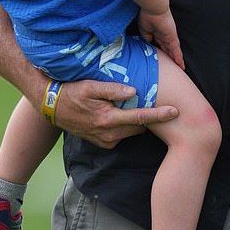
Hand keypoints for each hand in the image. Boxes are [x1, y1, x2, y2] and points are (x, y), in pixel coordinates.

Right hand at [53, 77, 177, 148]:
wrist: (52, 107)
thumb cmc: (72, 92)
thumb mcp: (90, 86)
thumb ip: (112, 89)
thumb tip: (134, 91)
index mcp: (108, 119)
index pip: (140, 118)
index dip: (160, 115)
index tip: (176, 111)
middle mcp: (109, 134)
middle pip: (140, 127)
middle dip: (150, 118)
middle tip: (157, 103)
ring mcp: (106, 141)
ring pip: (132, 132)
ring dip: (136, 122)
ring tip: (136, 107)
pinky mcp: (103, 143)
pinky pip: (122, 135)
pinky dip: (125, 126)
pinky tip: (121, 114)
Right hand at [137, 9, 184, 68]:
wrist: (153, 9)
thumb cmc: (147, 17)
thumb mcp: (144, 31)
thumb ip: (147, 39)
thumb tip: (149, 46)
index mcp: (157, 33)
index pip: (161, 45)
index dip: (163, 52)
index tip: (164, 59)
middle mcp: (164, 35)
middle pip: (169, 49)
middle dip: (171, 57)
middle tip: (174, 66)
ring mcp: (169, 37)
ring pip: (174, 51)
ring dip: (176, 59)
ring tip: (180, 67)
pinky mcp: (173, 38)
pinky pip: (176, 50)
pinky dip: (178, 57)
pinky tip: (180, 64)